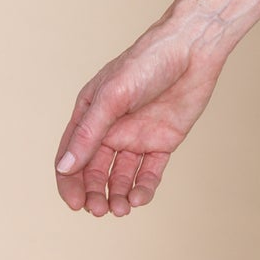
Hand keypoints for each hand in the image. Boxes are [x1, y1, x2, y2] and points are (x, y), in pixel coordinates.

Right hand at [54, 24, 226, 217]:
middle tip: (101, 210)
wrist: (193, 48)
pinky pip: (149, 172)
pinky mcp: (162, 141)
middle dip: (94, 194)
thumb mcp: (113, 95)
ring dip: (117, 196)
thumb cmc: (148, 62)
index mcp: (90, 114)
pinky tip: (140, 197)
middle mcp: (111, 128)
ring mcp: (137, 136)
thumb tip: (65, 167)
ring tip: (121, 209)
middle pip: (95, 172)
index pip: (71, 156)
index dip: (69, 182)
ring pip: (121, 177)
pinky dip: (144, 188)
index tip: (76, 204)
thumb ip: (90, 132)